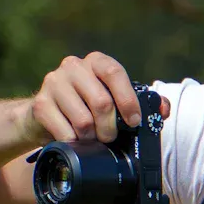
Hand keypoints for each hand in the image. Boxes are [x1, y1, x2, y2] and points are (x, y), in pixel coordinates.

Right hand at [17, 52, 171, 145]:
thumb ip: (143, 102)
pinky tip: (75, 141)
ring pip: (83, 120)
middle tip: (110, 138)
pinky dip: (74, 142)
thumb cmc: (87, 107)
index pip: (114, 72)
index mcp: (96, 61)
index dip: (128, 100)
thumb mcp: (115, 100)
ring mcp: (53, 83)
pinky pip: (64, 131)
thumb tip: (164, 110)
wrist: (44, 116)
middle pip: (101, 102)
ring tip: (92, 139)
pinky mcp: (40, 104)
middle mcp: (73, 66)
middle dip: (110, 128)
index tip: (134, 122)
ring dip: (92, 137)